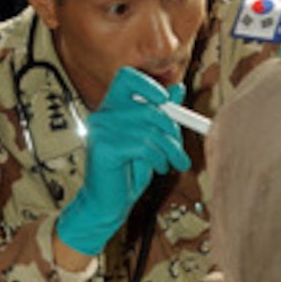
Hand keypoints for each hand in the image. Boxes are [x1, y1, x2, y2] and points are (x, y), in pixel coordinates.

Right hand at [56, 67, 190, 255]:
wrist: (109, 204)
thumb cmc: (128, 172)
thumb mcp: (150, 139)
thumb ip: (161, 114)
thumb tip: (178, 88)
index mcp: (111, 107)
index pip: (127, 77)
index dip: (149, 84)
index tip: (166, 101)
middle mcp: (102, 114)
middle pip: (148, 106)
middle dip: (172, 129)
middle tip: (179, 149)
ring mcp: (101, 130)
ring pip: (150, 128)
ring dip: (169, 149)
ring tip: (172, 163)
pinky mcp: (104, 147)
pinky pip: (143, 145)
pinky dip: (158, 158)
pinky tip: (158, 168)